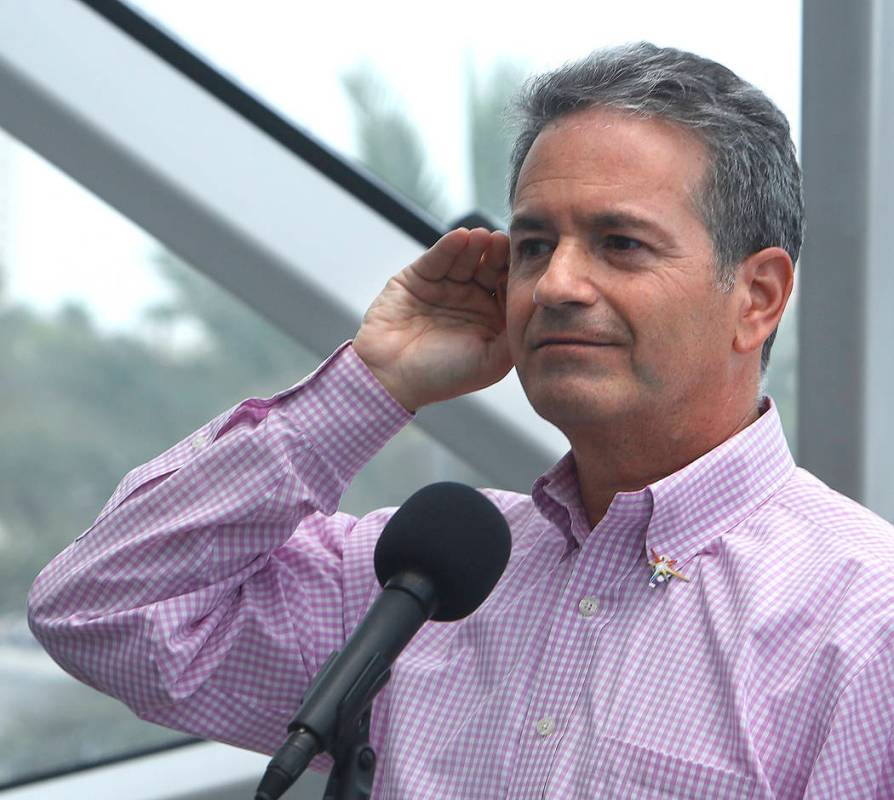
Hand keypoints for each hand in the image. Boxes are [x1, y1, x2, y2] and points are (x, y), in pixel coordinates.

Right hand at [353, 227, 511, 411]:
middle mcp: (472, 300)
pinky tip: (461, 237)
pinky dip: (449, 246)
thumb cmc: (442, 376)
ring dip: (476, 245)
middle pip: (491, 268)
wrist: (389, 376)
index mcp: (492, 320)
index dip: (518, 275)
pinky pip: (438, 257)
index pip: (510, 288)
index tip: (526, 264)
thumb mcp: (490, 363)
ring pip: (466, 258)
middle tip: (504, 243)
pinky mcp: (419, 277)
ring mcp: (446, 286)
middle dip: (498, 254)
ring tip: (483, 237)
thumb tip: (538, 312)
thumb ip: (515, 338)